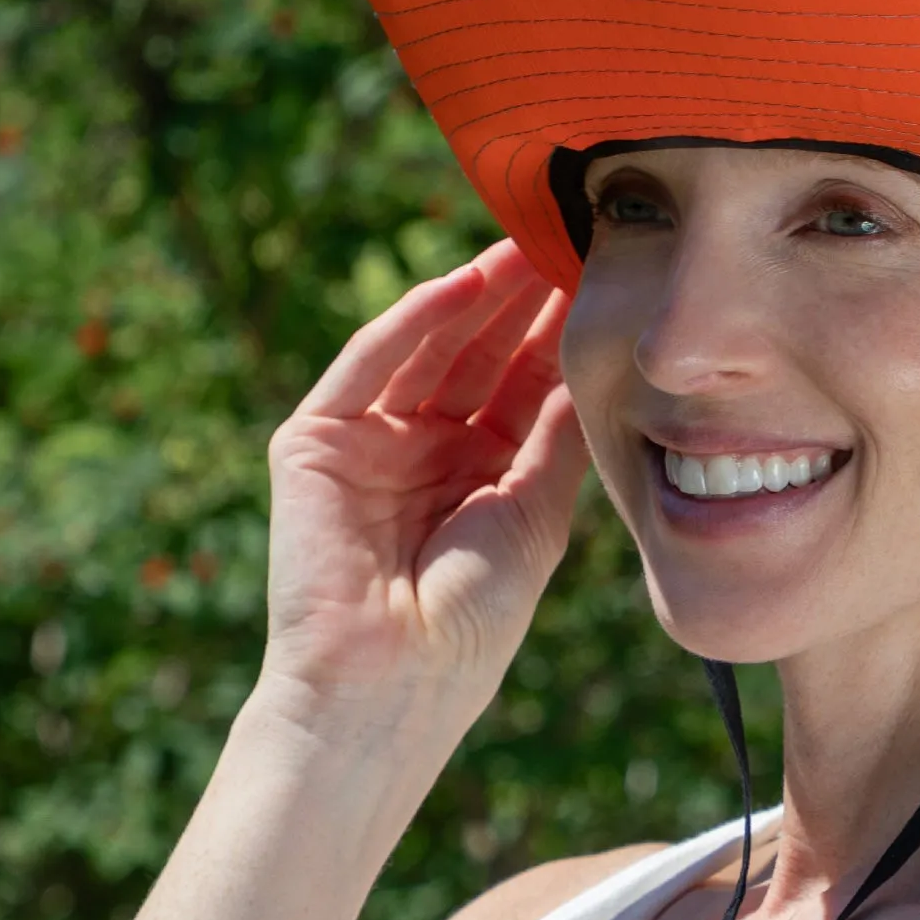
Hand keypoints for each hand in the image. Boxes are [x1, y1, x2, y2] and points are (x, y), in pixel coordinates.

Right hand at [259, 239, 586, 716]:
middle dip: (523, 303)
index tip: (604, 282)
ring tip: (529, 241)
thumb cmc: (471, 623)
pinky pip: (367, 366)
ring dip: (476, 296)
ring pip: (427, 348)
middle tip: (570, 237)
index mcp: (479, 480)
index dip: (559, 338)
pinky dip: (412, 321)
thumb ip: (557, 437)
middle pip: (478, 358)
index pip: (522, 390)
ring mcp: (369, 444)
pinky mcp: (315, 441)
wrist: (392, 682)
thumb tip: (599, 364)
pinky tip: (463, 283)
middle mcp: (425, 453)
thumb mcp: (534, 517)